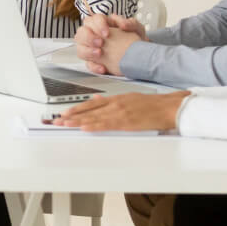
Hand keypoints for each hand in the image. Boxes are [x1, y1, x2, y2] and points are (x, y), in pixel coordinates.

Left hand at [53, 90, 188, 131]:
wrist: (169, 107)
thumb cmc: (153, 105)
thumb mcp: (130, 98)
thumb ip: (112, 100)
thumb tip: (97, 100)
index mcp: (116, 98)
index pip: (91, 104)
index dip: (76, 109)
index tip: (64, 113)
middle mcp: (115, 103)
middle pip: (89, 110)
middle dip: (72, 116)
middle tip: (57, 120)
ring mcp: (120, 112)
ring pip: (94, 118)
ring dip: (78, 122)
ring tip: (64, 124)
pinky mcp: (127, 121)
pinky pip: (106, 124)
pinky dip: (94, 126)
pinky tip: (84, 127)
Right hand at [75, 13, 145, 75]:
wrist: (140, 55)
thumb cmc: (136, 38)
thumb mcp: (136, 28)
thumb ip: (131, 23)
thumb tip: (122, 25)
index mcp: (103, 24)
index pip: (93, 19)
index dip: (98, 25)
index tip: (107, 33)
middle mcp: (94, 34)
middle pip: (82, 32)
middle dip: (89, 37)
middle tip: (100, 43)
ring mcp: (92, 48)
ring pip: (80, 48)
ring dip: (87, 51)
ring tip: (99, 54)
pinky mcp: (95, 61)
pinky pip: (88, 64)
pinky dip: (94, 66)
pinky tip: (103, 68)